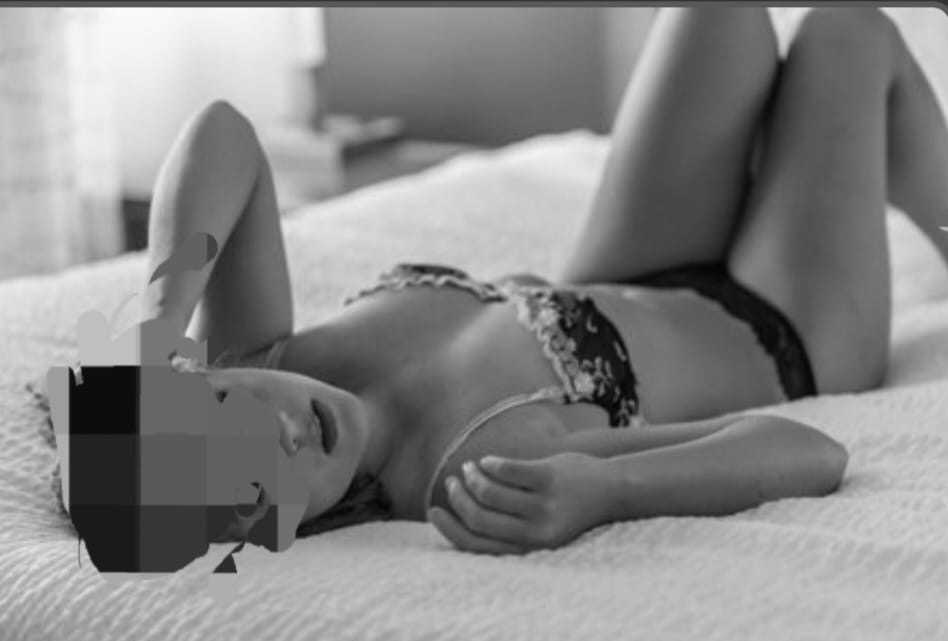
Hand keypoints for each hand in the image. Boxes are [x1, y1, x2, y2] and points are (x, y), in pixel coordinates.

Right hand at [428, 451, 615, 554]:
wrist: (611, 491)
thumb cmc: (567, 507)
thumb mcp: (538, 524)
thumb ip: (507, 522)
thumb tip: (459, 510)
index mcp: (530, 546)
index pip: (477, 543)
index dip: (449, 529)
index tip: (434, 511)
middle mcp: (537, 531)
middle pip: (479, 517)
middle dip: (458, 499)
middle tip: (452, 483)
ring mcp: (545, 504)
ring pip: (490, 491)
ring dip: (472, 478)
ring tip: (470, 468)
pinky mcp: (551, 478)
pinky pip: (509, 470)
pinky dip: (491, 464)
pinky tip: (487, 461)